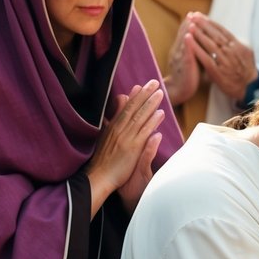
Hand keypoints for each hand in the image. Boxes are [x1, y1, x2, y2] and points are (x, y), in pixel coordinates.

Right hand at [87, 81, 164, 216]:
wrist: (98, 177)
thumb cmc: (102, 160)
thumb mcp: (105, 138)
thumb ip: (113, 124)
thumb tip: (116, 113)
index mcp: (112, 127)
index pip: (125, 108)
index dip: (135, 96)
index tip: (142, 85)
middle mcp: (119, 130)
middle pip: (133, 108)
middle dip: (144, 94)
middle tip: (154, 82)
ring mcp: (126, 138)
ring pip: (140, 117)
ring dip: (150, 103)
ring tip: (159, 92)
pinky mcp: (132, 147)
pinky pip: (144, 131)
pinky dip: (152, 121)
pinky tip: (160, 113)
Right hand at [164, 18, 200, 104]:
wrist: (179, 90)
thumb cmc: (188, 75)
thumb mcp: (192, 60)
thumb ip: (195, 50)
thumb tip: (204, 40)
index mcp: (182, 50)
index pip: (186, 33)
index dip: (189, 23)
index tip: (195, 13)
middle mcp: (179, 52)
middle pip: (184, 34)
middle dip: (189, 23)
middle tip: (193, 13)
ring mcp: (181, 58)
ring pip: (185, 41)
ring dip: (188, 30)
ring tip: (191, 20)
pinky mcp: (185, 66)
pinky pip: (186, 54)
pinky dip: (188, 44)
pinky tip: (188, 37)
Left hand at [187, 13, 257, 100]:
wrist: (248, 87)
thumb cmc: (245, 68)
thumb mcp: (247, 51)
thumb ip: (237, 41)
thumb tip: (226, 31)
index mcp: (237, 45)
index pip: (221, 30)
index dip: (210, 22)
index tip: (199, 15)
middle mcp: (231, 51)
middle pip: (215, 35)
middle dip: (203, 24)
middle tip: (192, 16)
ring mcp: (224, 61)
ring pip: (210, 44)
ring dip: (199, 34)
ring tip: (190, 25)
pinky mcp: (217, 71)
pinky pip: (205, 58)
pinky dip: (197, 49)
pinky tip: (189, 42)